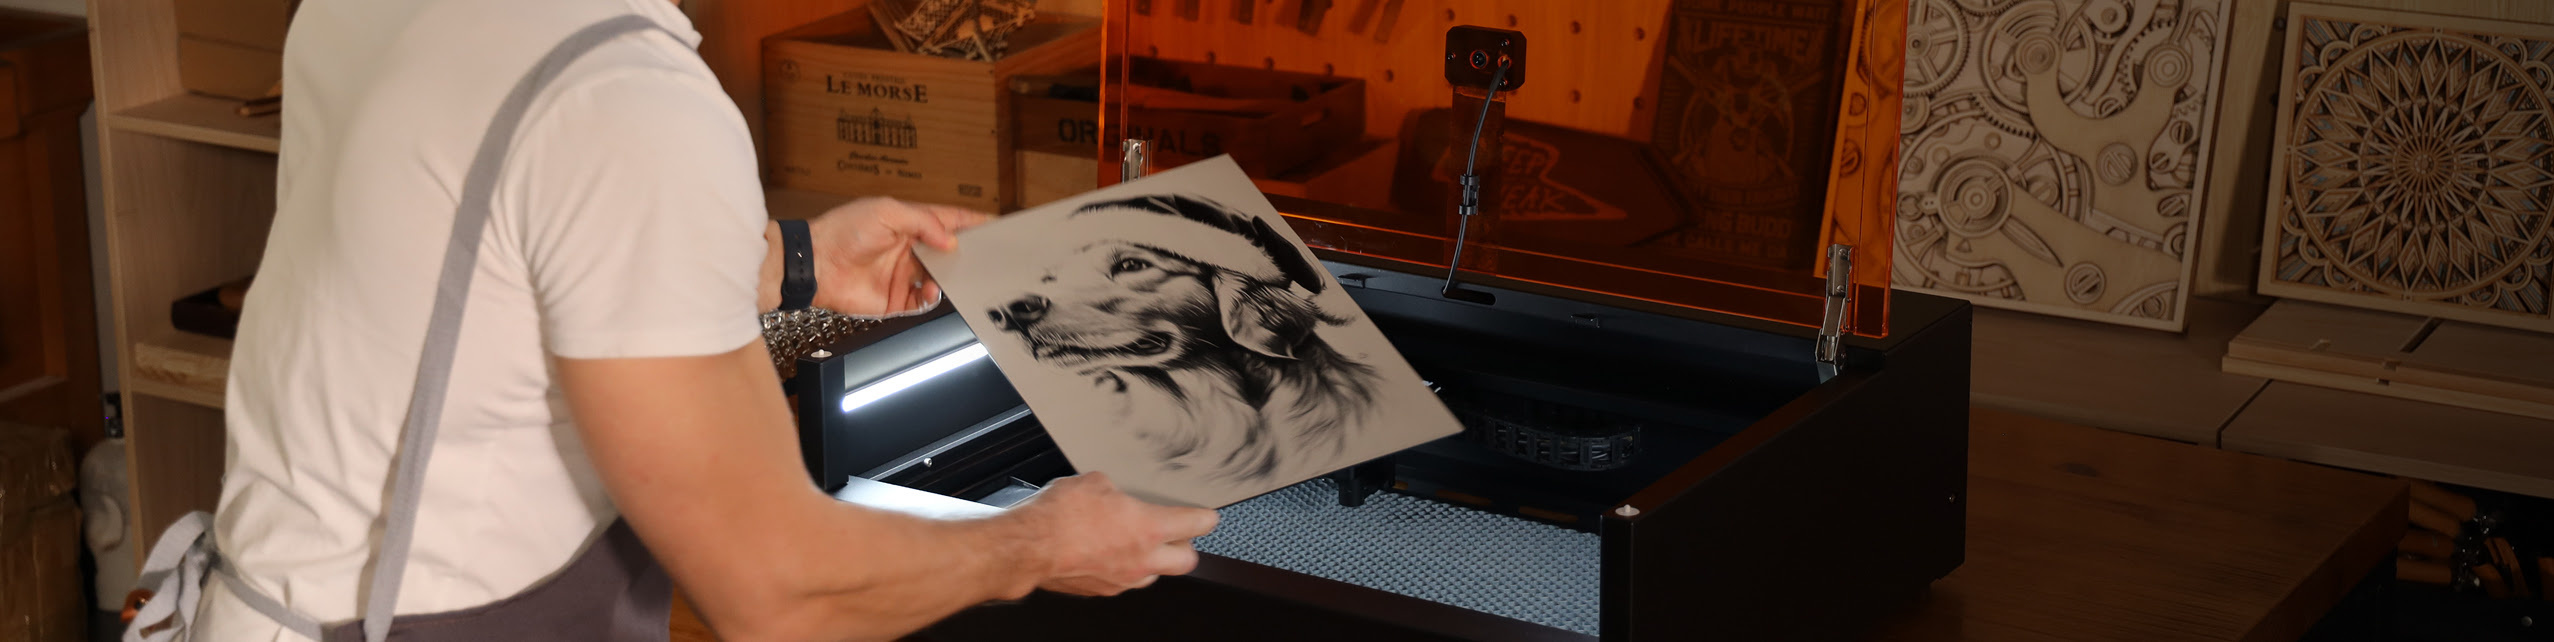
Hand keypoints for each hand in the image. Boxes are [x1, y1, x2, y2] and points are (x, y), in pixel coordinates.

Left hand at [798, 197, 993, 315]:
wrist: (816, 264)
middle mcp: (910, 249)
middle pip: (949, 253)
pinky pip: (925, 301)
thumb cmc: (843, 231)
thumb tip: (950, 241)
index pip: (948, 221)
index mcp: (909, 223)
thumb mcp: (886, 212)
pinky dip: (932, 297)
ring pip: (941, 279)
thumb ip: (923, 222)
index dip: (970, 222)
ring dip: (950, 278)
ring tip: (949, 276)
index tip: (993, 225)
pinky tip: (929, 290)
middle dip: (966, 255)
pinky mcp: (897, 299)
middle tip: (982, 257)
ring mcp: (905, 275)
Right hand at [1005, 472, 1219, 596]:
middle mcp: (1142, 559)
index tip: (1206, 516)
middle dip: (1185, 547)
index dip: (1205, 518)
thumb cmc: (1059, 516)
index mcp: (1149, 528)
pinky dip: (1121, 569)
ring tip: (1136, 544)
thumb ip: (1116, 491)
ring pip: (1154, 575)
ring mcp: (1123, 580)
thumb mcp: (1094, 482)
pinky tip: (1105, 553)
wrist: (1028, 547)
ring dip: (1152, 561)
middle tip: (1176, 534)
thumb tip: (1113, 492)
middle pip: (1187, 561)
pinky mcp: (1101, 591)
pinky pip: (1123, 581)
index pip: (1196, 525)